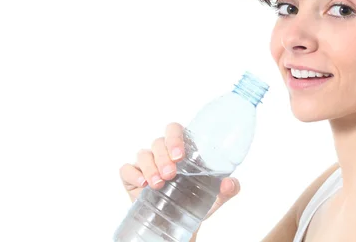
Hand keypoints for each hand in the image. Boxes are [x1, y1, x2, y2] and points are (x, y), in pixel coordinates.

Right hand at [119, 122, 240, 218]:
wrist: (177, 224)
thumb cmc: (195, 201)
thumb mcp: (215, 197)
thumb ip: (228, 189)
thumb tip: (229, 183)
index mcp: (182, 149)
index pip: (175, 130)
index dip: (175, 137)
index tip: (180, 155)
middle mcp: (163, 153)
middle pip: (158, 142)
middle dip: (163, 156)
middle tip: (171, 174)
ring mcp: (147, 164)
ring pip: (143, 154)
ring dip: (150, 167)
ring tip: (159, 184)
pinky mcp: (132, 178)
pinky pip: (126, 169)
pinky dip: (133, 173)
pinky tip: (142, 184)